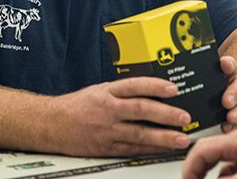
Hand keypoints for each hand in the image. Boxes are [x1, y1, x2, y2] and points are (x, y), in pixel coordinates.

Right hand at [53, 77, 192, 156]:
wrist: (52, 124)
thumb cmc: (77, 106)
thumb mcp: (99, 90)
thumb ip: (123, 92)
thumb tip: (152, 92)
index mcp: (107, 91)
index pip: (134, 86)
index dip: (155, 86)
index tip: (174, 88)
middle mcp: (108, 109)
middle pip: (140, 110)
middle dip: (165, 114)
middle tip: (184, 117)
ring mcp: (107, 130)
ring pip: (139, 134)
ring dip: (163, 137)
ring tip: (181, 139)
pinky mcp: (106, 148)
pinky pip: (132, 149)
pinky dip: (149, 149)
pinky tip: (163, 149)